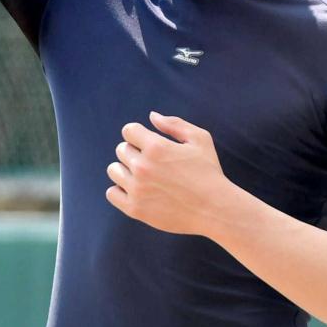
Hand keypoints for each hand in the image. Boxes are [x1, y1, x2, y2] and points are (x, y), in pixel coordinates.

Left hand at [106, 110, 230, 235]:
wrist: (215, 210)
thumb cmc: (209, 173)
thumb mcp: (200, 139)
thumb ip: (174, 124)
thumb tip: (152, 116)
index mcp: (156, 147)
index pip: (128, 131)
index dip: (138, 134)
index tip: (148, 143)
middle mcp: (143, 166)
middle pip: (121, 150)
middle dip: (134, 152)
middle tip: (152, 162)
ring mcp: (137, 188)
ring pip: (114, 170)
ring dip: (125, 170)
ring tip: (142, 176)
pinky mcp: (135, 209)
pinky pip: (112, 193)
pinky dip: (120, 190)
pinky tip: (136, 190)